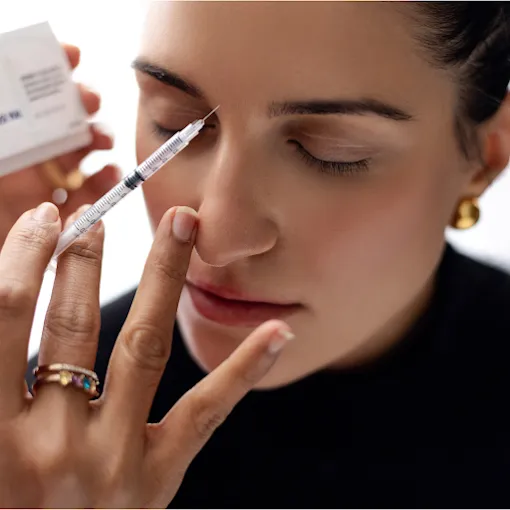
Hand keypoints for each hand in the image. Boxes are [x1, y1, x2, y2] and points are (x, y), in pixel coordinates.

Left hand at [0, 44, 118, 248]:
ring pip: (83, 157)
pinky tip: (111, 176)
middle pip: (63, 122)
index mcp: (7, 140)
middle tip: (89, 101)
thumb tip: (3, 68)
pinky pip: (92, 200)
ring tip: (103, 142)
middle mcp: (27, 159)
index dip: (52, 72)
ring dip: (100, 143)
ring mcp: (45, 188)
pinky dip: (108, 186)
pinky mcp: (61, 220)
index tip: (71, 56)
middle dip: (83, 105)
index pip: (31, 97)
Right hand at [0, 202, 292, 507]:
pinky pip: (207, 411)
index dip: (26, 259)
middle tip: (100, 215)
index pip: (7, 318)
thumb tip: (9, 306)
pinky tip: (278, 329)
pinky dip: (245, 367)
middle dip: (85, 259)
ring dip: (163, 278)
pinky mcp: (158, 476)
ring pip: (143, 347)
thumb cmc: (2, 506)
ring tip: (180, 226)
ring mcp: (115, 459)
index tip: (46, 220)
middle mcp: (54, 445)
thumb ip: (0, 376)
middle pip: (75, 325)